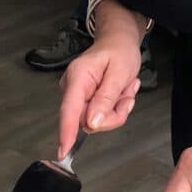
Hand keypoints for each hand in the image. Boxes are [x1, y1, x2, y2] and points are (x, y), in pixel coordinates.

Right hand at [57, 39, 142, 158]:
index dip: (66, 131)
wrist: (118, 42)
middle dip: (113, 114)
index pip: (69, 109)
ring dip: (116, 109)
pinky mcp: (83, 101)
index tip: (64, 149)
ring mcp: (77, 95)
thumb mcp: (119, 73)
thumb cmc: (119, 51)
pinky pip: (99, 116)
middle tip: (127, 96)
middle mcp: (72, 87)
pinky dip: (114, 108)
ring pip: (96, 120)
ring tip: (124, 89)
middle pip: (88, 120)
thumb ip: (106, 99)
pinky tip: (119, 92)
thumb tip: (92, 123)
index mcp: (78, 77)